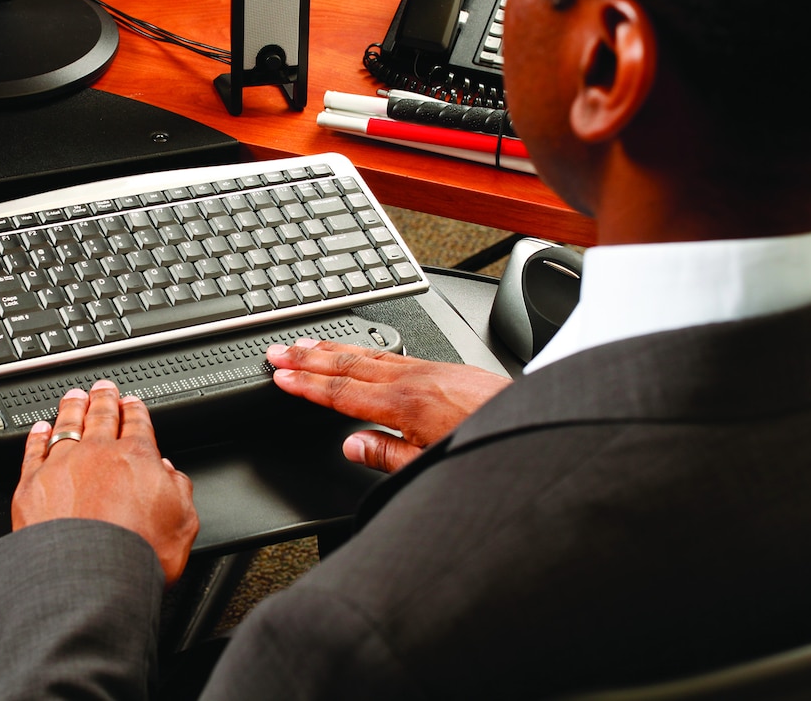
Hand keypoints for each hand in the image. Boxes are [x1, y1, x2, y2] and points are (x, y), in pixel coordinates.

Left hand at [12, 379, 199, 584]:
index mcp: (137, 459)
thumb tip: (172, 474)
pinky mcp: (33, 484)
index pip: (138, 424)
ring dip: (72, 408)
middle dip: (104, 400)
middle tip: (104, 388)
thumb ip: (179, 490)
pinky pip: (34, 450)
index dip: (136, 410)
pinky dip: (37, 437)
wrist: (87, 576)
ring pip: (67, 425)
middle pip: (101, 417)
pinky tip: (39, 430)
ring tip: (74, 397)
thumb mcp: (183, 523)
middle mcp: (98, 454)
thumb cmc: (135, 555)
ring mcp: (62, 465)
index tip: (132, 403)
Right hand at [266, 338, 511, 473]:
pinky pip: (394, 353)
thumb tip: (351, 446)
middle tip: (278, 351)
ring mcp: (429, 369)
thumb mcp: (429, 465)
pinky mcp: (446, 367)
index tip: (281, 377)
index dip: (306, 385)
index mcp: (402, 406)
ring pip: (370, 353)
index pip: (340, 393)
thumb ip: (386, 455)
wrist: (532, 428)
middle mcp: (413, 380)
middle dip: (308, 357)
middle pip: (348, 364)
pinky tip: (360, 350)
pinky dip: (367, 349)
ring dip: (334, 348)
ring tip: (307, 344)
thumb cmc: (484, 447)